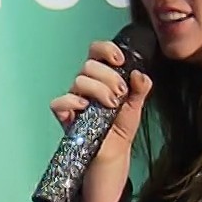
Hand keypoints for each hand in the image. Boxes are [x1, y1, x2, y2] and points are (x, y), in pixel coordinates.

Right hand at [49, 39, 153, 155]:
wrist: (114, 152)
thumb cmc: (121, 127)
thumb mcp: (136, 104)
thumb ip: (141, 87)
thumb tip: (139, 74)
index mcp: (102, 76)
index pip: (97, 51)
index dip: (106, 50)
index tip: (119, 61)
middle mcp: (87, 84)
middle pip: (89, 65)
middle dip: (109, 77)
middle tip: (120, 93)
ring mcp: (75, 98)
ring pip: (79, 80)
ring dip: (98, 90)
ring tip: (111, 105)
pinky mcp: (65, 114)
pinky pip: (60, 102)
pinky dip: (72, 102)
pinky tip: (85, 108)